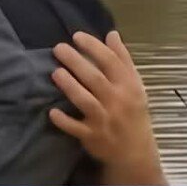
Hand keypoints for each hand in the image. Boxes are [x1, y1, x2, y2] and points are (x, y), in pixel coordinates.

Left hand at [48, 30, 164, 184]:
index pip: (111, 61)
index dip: (93, 46)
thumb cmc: (132, 112)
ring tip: (55, 72)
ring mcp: (104, 120)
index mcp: (128, 86)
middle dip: (76, 62)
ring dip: (70, 86)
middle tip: (58, 48)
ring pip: (85, 101)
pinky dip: (64, 121)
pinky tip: (52, 111)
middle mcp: (117, 101)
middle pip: (95, 78)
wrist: (135, 151)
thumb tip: (112, 34)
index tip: (76, 36)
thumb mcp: (134, 85)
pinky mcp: (92, 136)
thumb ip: (123, 59)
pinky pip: (75, 128)